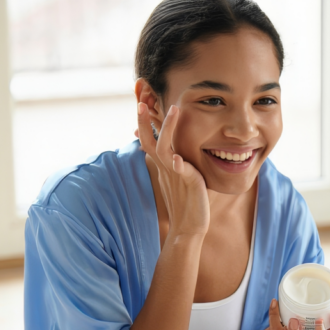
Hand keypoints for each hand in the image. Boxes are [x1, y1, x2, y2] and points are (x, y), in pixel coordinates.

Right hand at [137, 102, 209, 238]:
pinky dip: (178, 163)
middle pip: (149, 140)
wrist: (188, 228)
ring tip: (174, 110)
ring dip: (168, 128)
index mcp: (165, 165)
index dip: (146, 123)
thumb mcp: (181, 179)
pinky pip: (181, 170)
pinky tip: (177, 159)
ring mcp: (175, 175)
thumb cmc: (188, 204)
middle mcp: (166, 167)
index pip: (151, 139)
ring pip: (164, 148)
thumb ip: (177, 164)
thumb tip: (174, 153)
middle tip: (141, 101)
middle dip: (144, 120)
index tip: (142, 104)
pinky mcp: (188, 183)